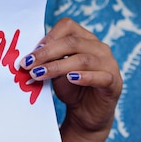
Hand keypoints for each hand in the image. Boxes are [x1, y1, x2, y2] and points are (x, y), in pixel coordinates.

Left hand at [19, 17, 121, 141]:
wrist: (86, 115)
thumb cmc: (70, 88)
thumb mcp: (55, 72)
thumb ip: (46, 61)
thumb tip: (26, 58)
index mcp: (85, 38)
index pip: (67, 26)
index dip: (48, 37)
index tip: (31, 52)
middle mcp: (99, 47)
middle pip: (72, 42)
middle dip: (46, 53)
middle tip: (27, 64)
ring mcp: (109, 63)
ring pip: (83, 59)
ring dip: (57, 66)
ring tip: (38, 74)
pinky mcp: (114, 82)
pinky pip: (101, 76)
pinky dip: (84, 77)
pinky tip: (70, 79)